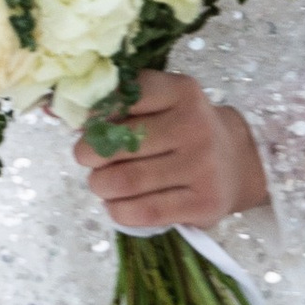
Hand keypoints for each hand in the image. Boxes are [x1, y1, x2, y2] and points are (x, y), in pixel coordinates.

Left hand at [72, 69, 269, 234]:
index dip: (96, 114)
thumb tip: (66, 116)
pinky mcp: (203, 204)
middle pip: (118, 145)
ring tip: (101, 183)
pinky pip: (144, 212)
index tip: (88, 126)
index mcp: (181, 92)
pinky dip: (118, 211)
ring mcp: (202, 167)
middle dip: (89, 155)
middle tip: (87, 159)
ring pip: (126, 181)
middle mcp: (194, 126)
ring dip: (100, 185)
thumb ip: (122, 104)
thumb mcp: (163, 103)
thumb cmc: (185, 130)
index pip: (125, 96)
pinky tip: (117, 204)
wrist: (239, 163)